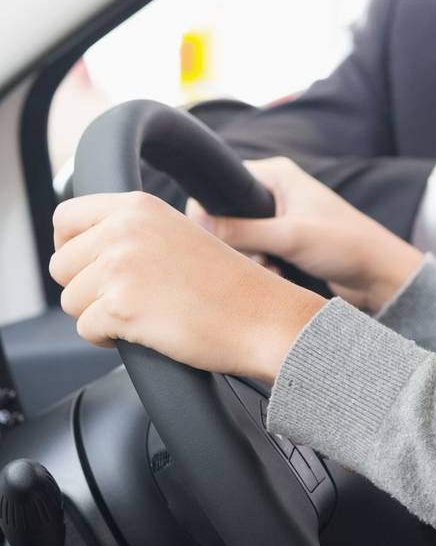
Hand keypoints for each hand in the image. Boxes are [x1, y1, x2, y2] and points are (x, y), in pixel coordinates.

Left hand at [50, 192, 324, 384]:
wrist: (264, 319)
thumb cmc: (231, 286)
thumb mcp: (179, 234)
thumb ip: (131, 232)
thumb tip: (81, 250)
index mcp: (139, 206)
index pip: (65, 217)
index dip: (72, 245)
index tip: (91, 264)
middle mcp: (125, 230)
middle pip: (61, 266)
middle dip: (87, 288)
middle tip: (132, 295)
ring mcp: (120, 268)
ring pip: (70, 301)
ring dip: (98, 314)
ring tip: (145, 312)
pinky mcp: (120, 308)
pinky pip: (85, 330)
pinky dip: (109, 338)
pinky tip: (148, 330)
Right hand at [187, 157, 424, 311]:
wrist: (380, 277)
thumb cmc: (347, 246)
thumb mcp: (291, 237)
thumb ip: (242, 231)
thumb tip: (197, 227)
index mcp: (275, 174)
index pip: (218, 187)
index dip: (209, 216)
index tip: (220, 242)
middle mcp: (274, 192)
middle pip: (224, 218)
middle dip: (234, 245)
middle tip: (259, 258)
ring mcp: (278, 218)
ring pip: (237, 241)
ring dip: (249, 260)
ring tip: (273, 268)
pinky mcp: (283, 242)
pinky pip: (253, 254)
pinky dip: (259, 267)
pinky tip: (278, 275)